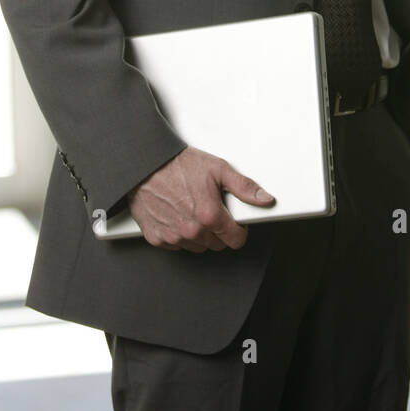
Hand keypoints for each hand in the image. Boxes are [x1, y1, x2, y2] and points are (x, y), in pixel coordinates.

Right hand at [127, 146, 275, 251]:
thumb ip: (244, 187)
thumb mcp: (217, 168)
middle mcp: (192, 230)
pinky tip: (176, 214)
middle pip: (217, 244)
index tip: (233, 221)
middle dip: (218, 230)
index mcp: (209, 215)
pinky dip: (178, 233)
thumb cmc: (177, 164)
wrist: (145, 164)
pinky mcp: (157, 238)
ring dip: (198, 233)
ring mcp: (174, 237)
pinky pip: (176, 245)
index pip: (236, 240)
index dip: (238, 229)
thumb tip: (264, 198)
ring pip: (197, 246)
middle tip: (209, 208)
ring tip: (192, 209)